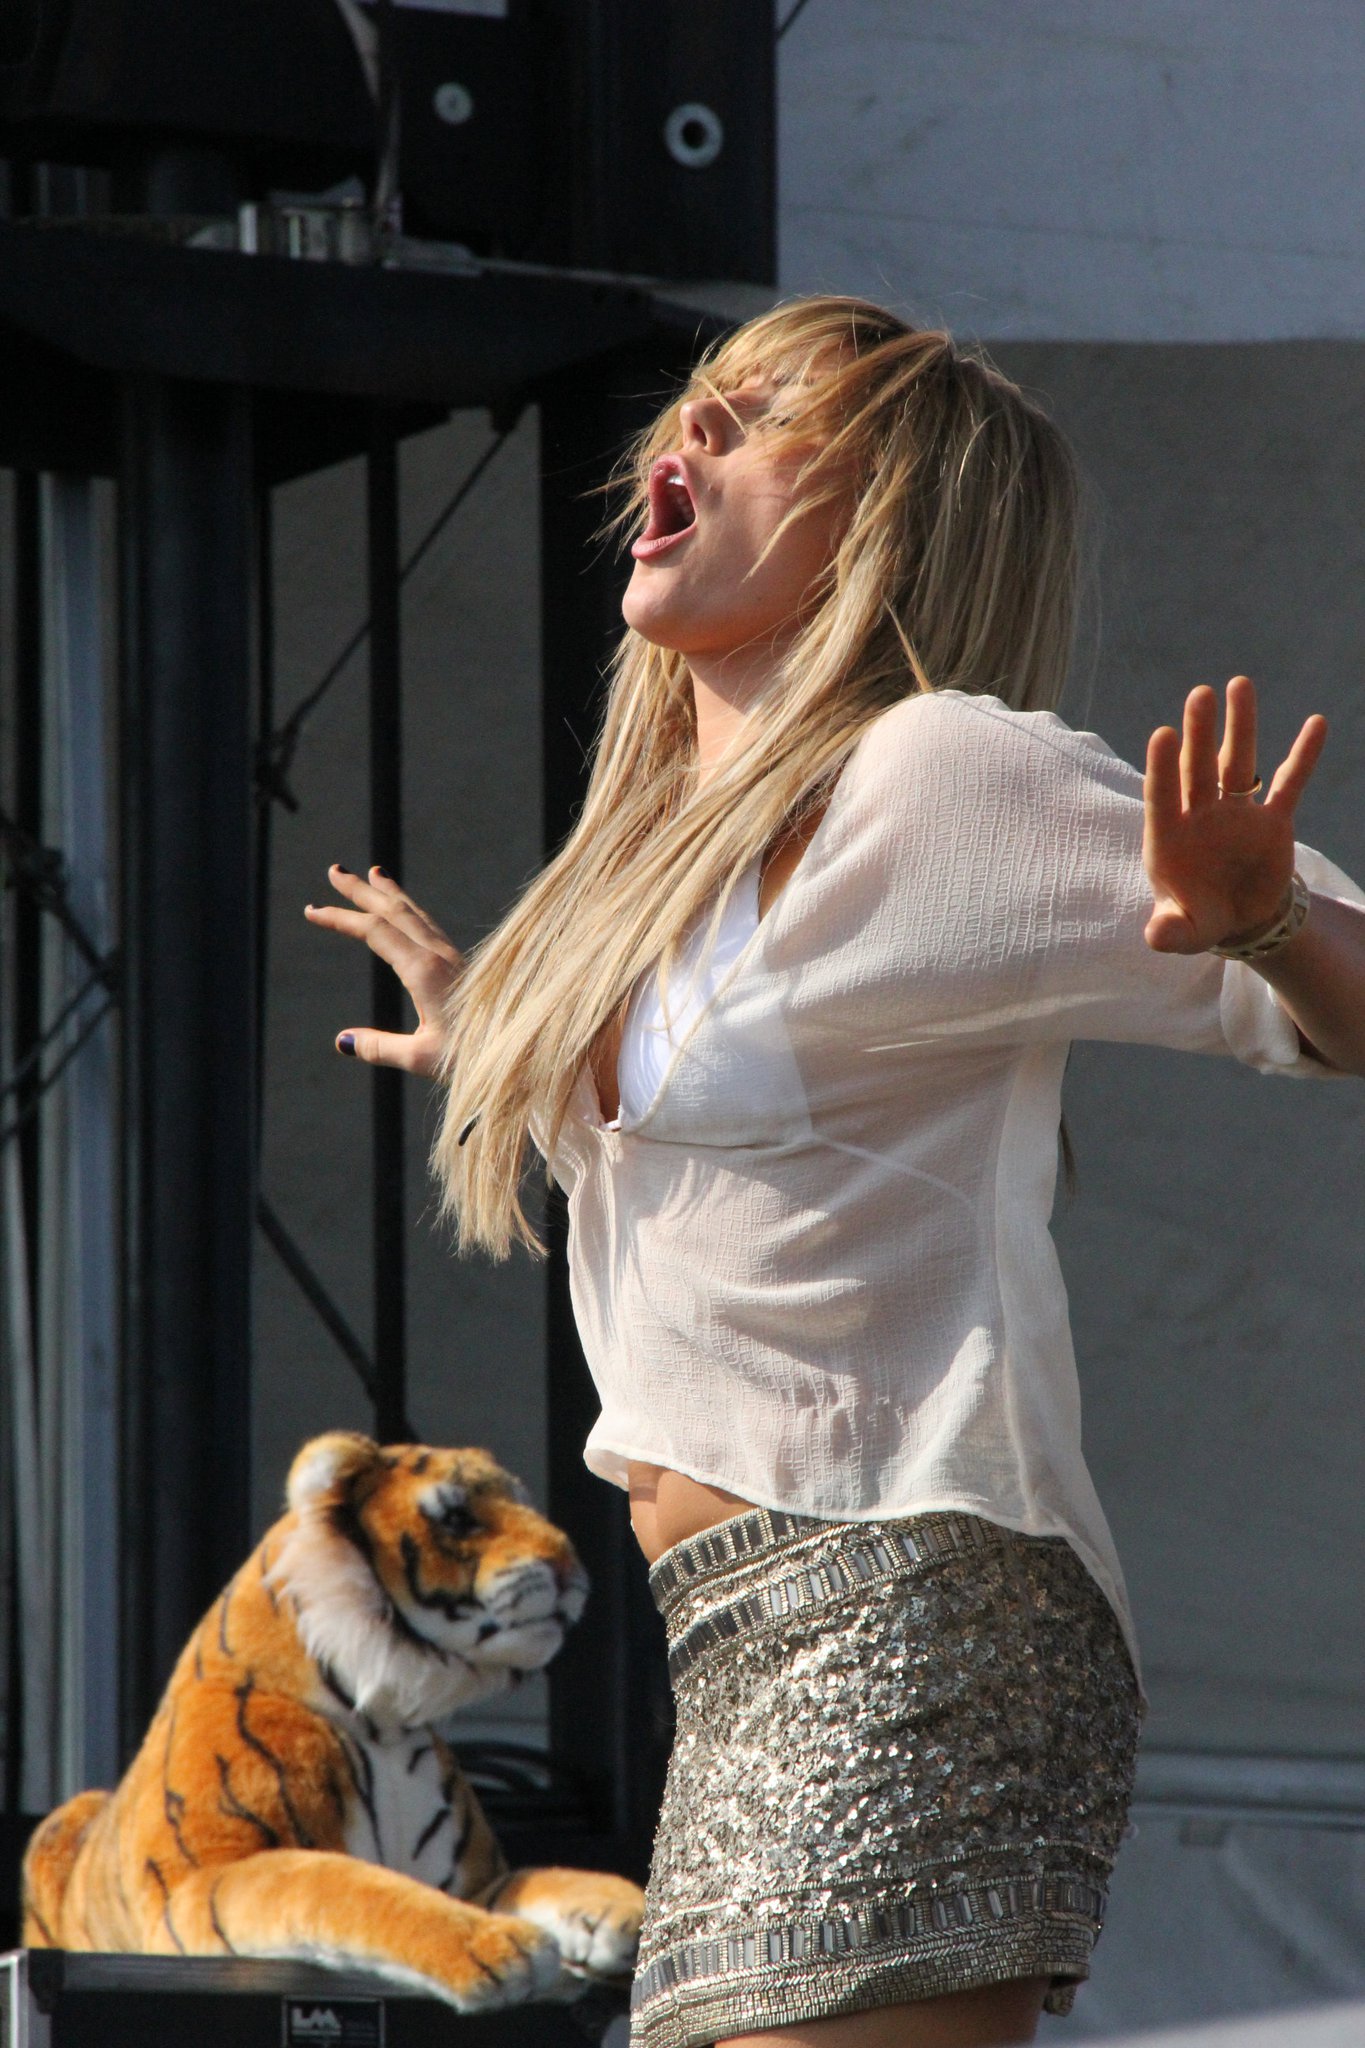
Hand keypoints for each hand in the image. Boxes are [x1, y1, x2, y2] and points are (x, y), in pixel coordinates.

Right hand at [304, 864, 462, 1074]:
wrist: (528, 1052)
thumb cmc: (476, 1059)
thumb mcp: (423, 1058)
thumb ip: (381, 1047)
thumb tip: (341, 1042)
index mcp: (424, 971)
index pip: (374, 931)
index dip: (341, 919)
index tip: (312, 911)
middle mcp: (439, 955)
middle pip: (395, 911)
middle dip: (362, 890)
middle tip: (335, 870)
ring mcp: (454, 958)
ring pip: (417, 914)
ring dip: (391, 893)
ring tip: (374, 874)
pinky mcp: (464, 965)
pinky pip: (431, 926)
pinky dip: (412, 910)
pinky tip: (410, 914)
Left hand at [1143, 676, 1326, 953]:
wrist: (1238, 920)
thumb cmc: (1199, 919)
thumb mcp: (1184, 932)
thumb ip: (1170, 932)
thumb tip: (1155, 938)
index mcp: (1170, 836)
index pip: (1163, 795)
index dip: (1162, 767)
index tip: (1163, 732)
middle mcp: (1200, 815)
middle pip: (1198, 767)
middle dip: (1200, 733)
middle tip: (1200, 694)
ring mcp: (1236, 813)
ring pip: (1238, 762)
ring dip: (1240, 727)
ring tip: (1239, 684)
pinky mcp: (1272, 820)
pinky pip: (1289, 782)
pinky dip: (1303, 755)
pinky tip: (1316, 723)